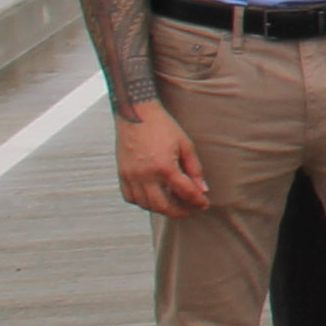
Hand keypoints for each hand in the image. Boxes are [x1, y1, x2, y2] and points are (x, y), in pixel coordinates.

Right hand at [113, 101, 212, 217]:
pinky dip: (142, 202)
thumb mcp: (185, 145)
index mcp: (165, 167)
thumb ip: (195, 169)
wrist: (137, 114)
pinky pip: (130, 197)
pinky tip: (153, 198)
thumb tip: (202, 189)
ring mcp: (131, 176)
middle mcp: (146, 175)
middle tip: (188, 209)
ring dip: (161, 209)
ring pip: (145, 204)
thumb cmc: (163, 127)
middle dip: (178, 211)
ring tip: (173, 204)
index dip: (197, 201)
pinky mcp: (122, 174)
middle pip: (163, 206)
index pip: (185, 192)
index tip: (204, 205)